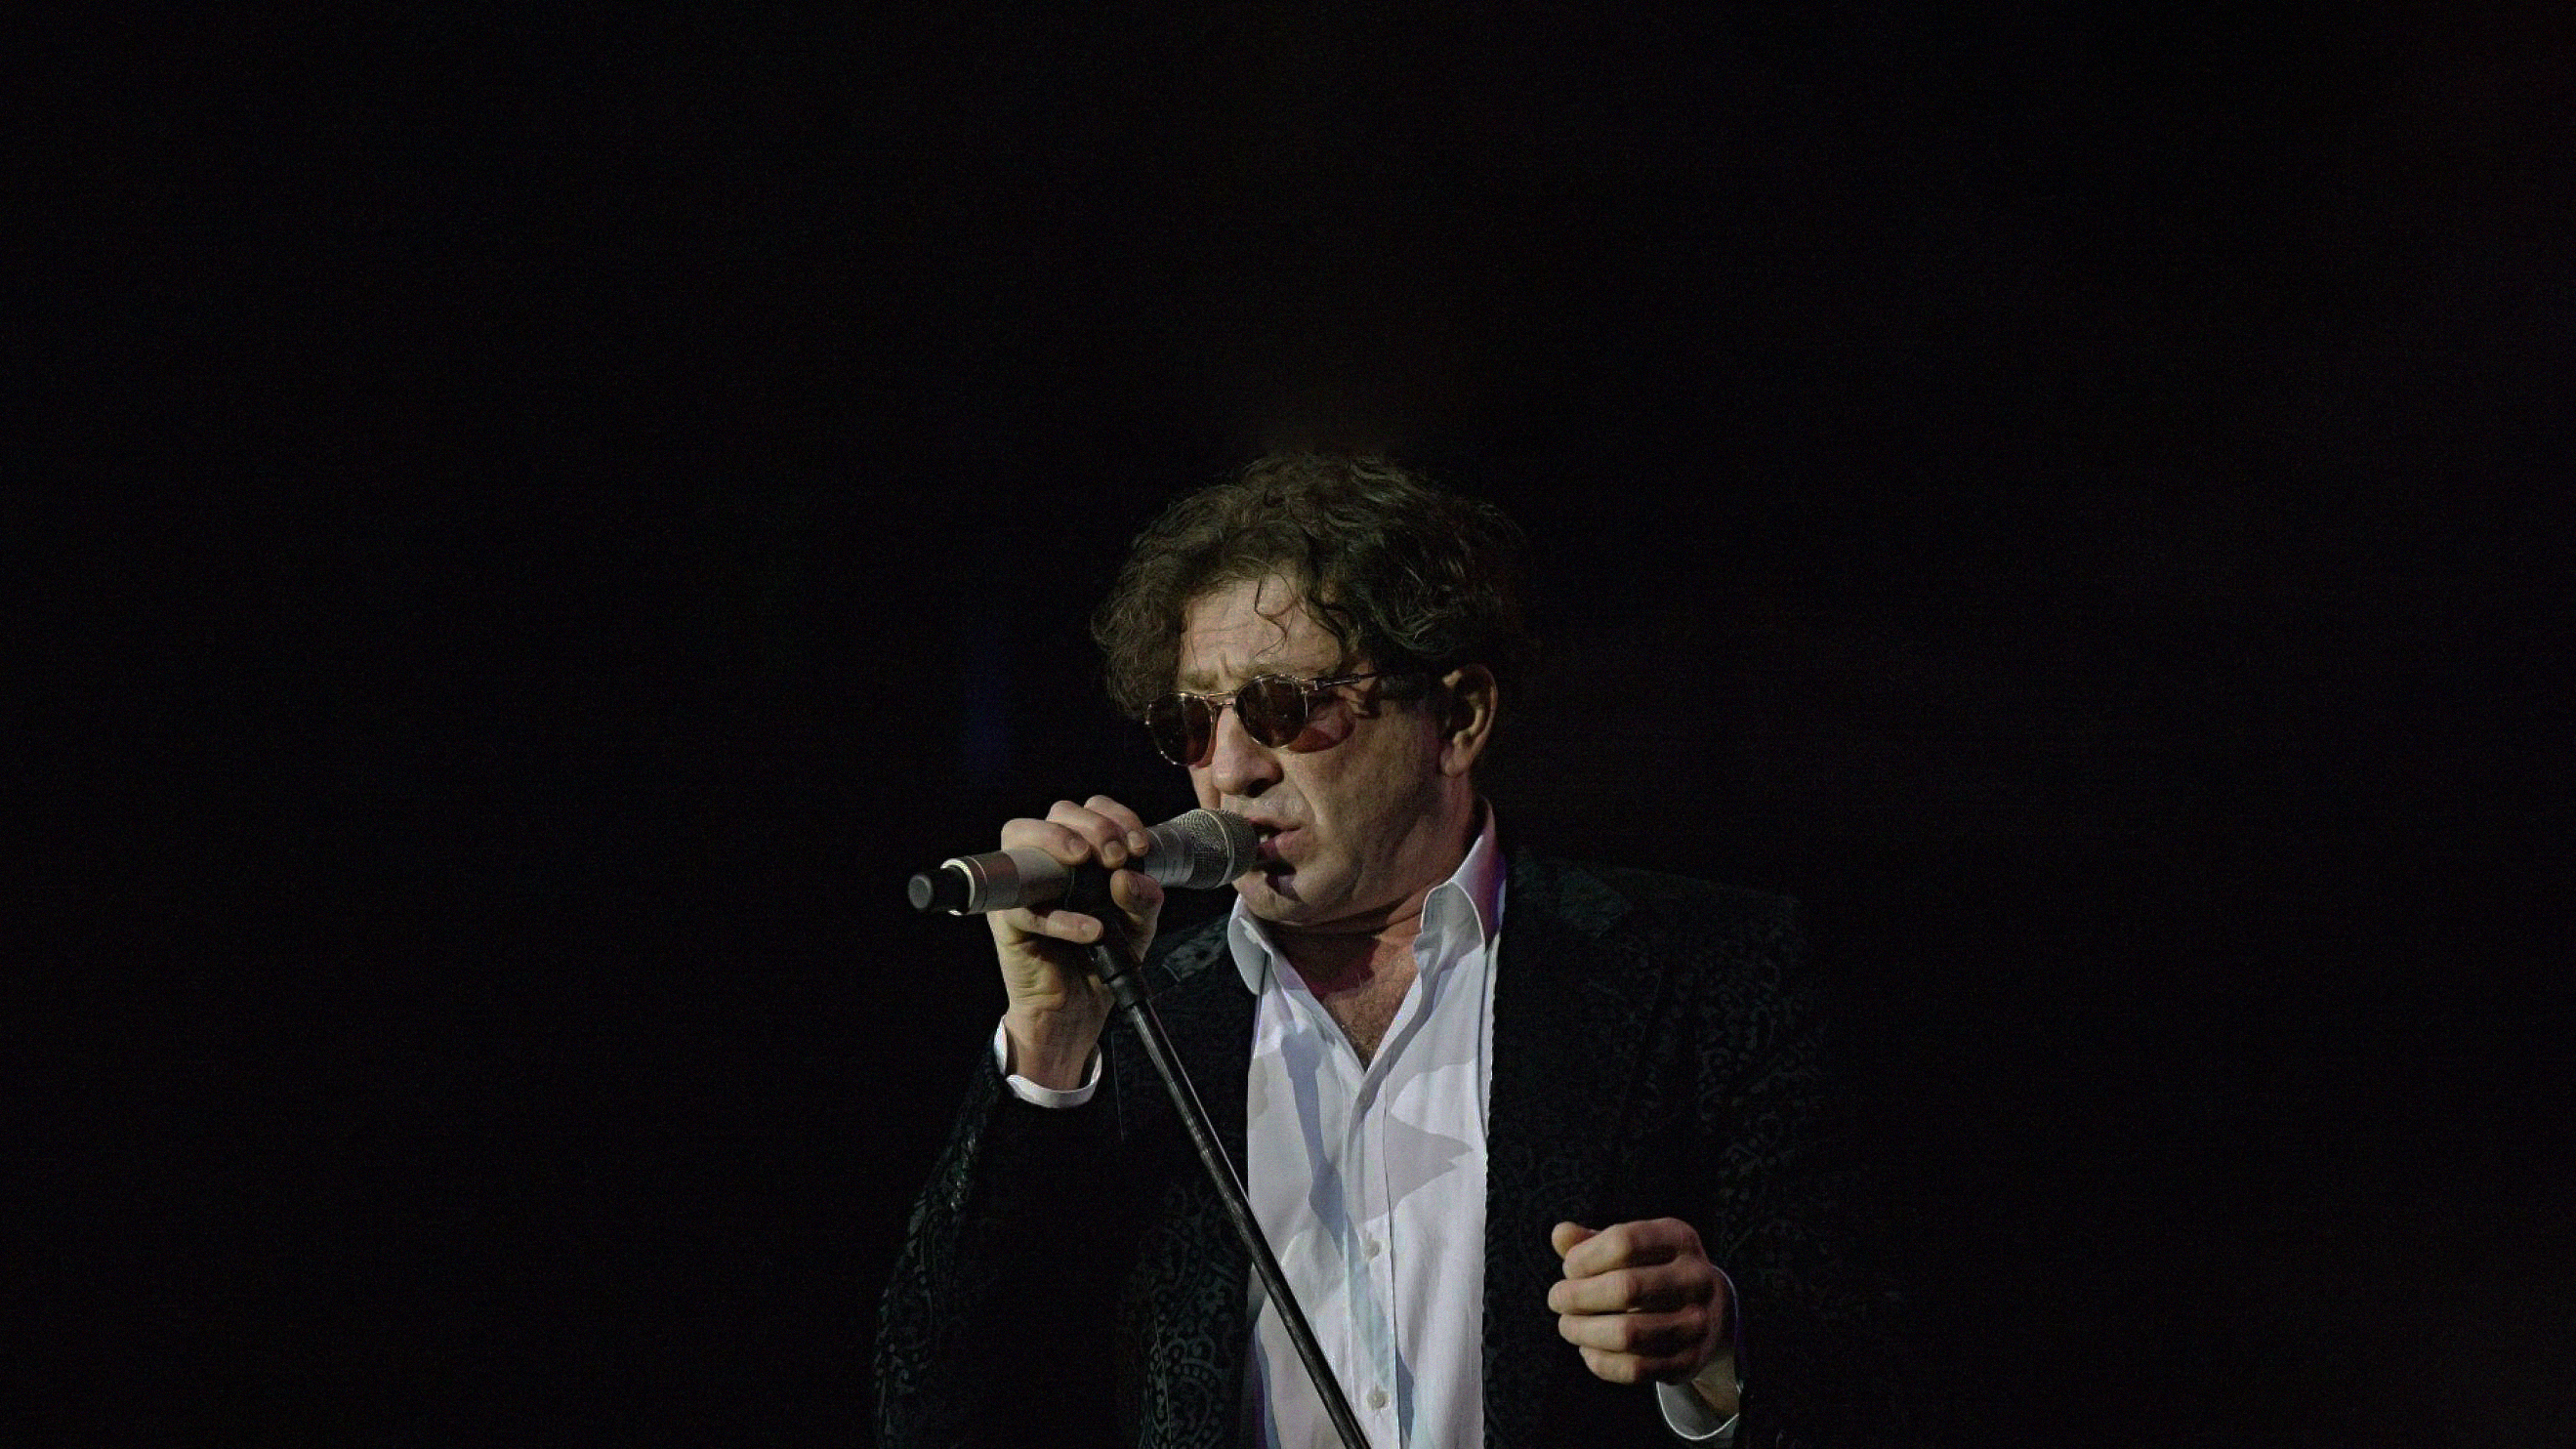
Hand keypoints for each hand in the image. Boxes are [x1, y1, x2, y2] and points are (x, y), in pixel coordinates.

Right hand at [990, 795, 1165, 1088]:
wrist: (1077, 1010)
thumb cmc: (1101, 957)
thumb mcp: (1138, 926)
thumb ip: (1144, 899)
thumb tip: (1127, 877)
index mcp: (1080, 853)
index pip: (1091, 810)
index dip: (1116, 818)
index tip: (1138, 846)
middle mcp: (1047, 861)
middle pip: (1057, 812)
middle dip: (1094, 827)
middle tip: (1116, 857)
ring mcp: (1022, 887)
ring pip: (1020, 835)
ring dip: (1057, 840)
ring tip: (1088, 863)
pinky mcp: (1006, 921)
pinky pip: (1024, 907)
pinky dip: (1060, 917)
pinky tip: (1090, 931)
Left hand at [1548, 1219, 1732, 1394]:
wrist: (1711, 1311)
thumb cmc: (1655, 1271)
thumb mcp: (1634, 1247)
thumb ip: (1593, 1241)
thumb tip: (1560, 1235)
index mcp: (1679, 1240)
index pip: (1624, 1243)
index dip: (1585, 1257)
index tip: (1568, 1268)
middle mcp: (1696, 1279)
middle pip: (1626, 1289)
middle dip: (1578, 1296)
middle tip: (1557, 1299)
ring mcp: (1697, 1323)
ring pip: (1628, 1334)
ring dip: (1584, 1331)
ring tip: (1567, 1325)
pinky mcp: (1689, 1361)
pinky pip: (1635, 1368)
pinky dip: (1601, 1361)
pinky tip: (1588, 1349)